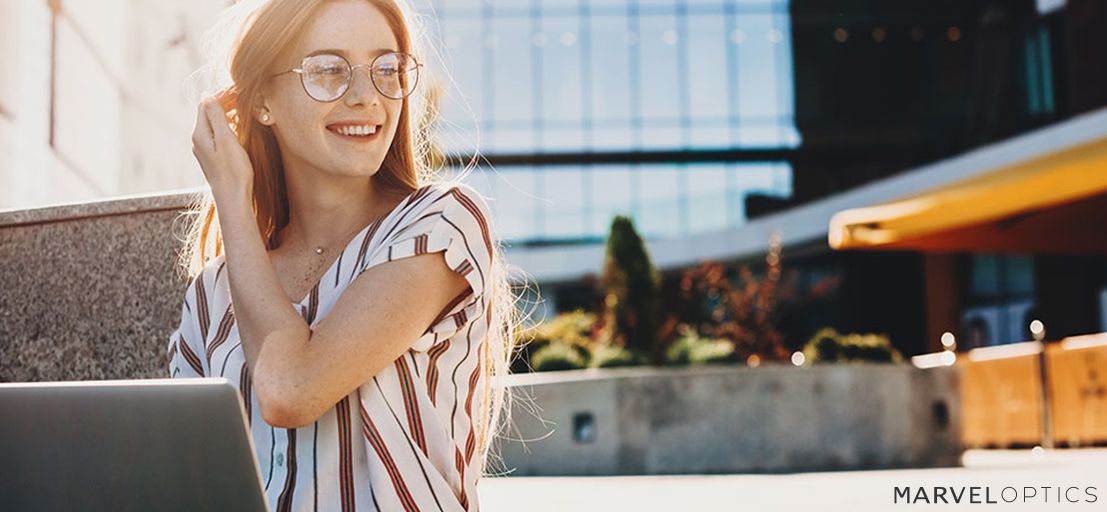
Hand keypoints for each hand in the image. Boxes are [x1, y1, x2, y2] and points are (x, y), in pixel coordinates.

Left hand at [191, 87, 253, 202]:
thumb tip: (207, 95)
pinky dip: (228, 126)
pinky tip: (239, 128)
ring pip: (214, 124)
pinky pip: (218, 134)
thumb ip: (216, 116)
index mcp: (199, 134)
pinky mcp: (213, 158)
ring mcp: (205, 150)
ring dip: (227, 114)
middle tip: (245, 98)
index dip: (222, 94)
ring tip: (244, 110)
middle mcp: (198, 140)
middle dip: (225, 103)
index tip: (240, 90)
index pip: (206, 104)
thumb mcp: (226, 139)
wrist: (233, 199)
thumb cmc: (233, 170)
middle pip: (208, 113)